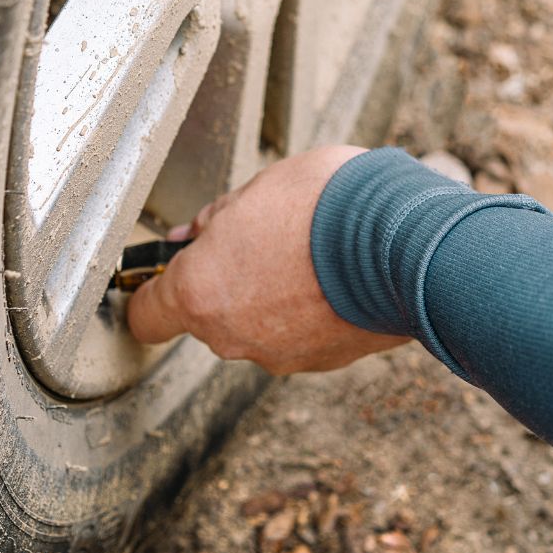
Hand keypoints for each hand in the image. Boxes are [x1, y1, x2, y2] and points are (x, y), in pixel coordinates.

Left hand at [126, 145, 407, 372]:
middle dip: (227, 281)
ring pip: (258, 326)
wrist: (406, 243)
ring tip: (310, 252)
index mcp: (200, 292)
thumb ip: (214, 221)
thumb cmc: (324, 205)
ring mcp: (280, 354)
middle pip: (208, 316)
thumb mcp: (255, 190)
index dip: (152, 292)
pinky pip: (302, 334)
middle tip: (260, 238)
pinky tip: (336, 276)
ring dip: (272, 297)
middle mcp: (232, 336)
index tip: (164, 275)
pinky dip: (311, 310)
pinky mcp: (325, 361)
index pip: (146, 316)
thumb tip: (193, 237)